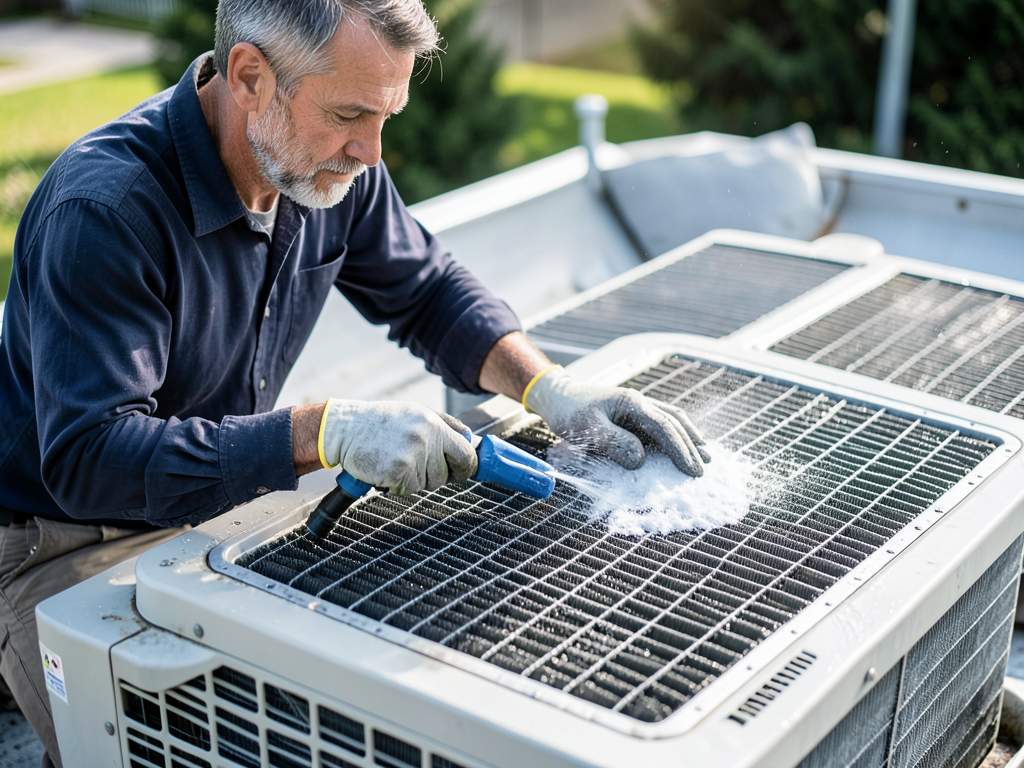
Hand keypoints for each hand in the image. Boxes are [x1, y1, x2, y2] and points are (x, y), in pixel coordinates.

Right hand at [318, 400, 477, 494]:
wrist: (345, 428)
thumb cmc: (381, 422)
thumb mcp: (416, 413)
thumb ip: (445, 426)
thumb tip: (471, 441)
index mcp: (434, 423)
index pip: (466, 452)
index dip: (466, 467)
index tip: (460, 471)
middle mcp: (426, 437)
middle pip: (446, 474)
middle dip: (434, 476)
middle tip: (414, 464)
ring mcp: (412, 455)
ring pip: (427, 484)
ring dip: (413, 480)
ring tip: (395, 460)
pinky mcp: (397, 471)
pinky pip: (409, 490)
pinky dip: (398, 485)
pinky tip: (386, 468)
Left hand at [525, 367, 708, 476]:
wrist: (557, 396)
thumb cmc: (569, 412)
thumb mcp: (587, 429)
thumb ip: (614, 443)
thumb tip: (640, 459)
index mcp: (632, 403)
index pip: (664, 427)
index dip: (680, 449)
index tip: (692, 470)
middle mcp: (640, 402)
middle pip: (674, 422)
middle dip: (691, 445)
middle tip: (705, 468)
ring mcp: (637, 407)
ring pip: (672, 420)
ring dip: (688, 437)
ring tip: (704, 454)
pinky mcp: (632, 415)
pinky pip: (661, 423)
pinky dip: (675, 434)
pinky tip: (682, 444)